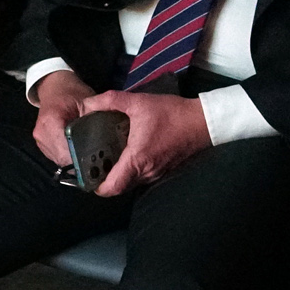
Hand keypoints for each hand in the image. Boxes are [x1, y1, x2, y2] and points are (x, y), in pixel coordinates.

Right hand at [30, 69, 93, 164]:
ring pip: (60, 161)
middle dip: (81, 162)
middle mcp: (41, 134)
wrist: (56, 88)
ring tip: (92, 158)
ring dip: (75, 161)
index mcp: (50, 122)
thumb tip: (105, 143)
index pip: (66, 150)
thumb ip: (93, 122)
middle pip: (63, 159)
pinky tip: (81, 153)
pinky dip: (70, 157)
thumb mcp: (87, 103)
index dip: (82, 158)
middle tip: (99, 161)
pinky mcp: (43, 144)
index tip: (98, 160)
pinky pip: (58, 157)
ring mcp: (40, 141)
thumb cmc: (72, 93)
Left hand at [79, 88, 210, 195]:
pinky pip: (141, 177)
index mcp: (137, 159)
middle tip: (93, 162)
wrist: (202, 122)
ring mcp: (156, 174)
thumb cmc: (171, 113)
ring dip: (118, 174)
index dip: (95, 186)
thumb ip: (109, 101)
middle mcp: (146, 172)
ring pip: (130, 183)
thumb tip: (87, 104)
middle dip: (104, 178)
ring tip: (107, 156)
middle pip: (118, 187)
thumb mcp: (138, 102)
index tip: (87, 172)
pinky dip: (131, 170)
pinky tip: (127, 152)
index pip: (111, 188)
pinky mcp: (163, 170)